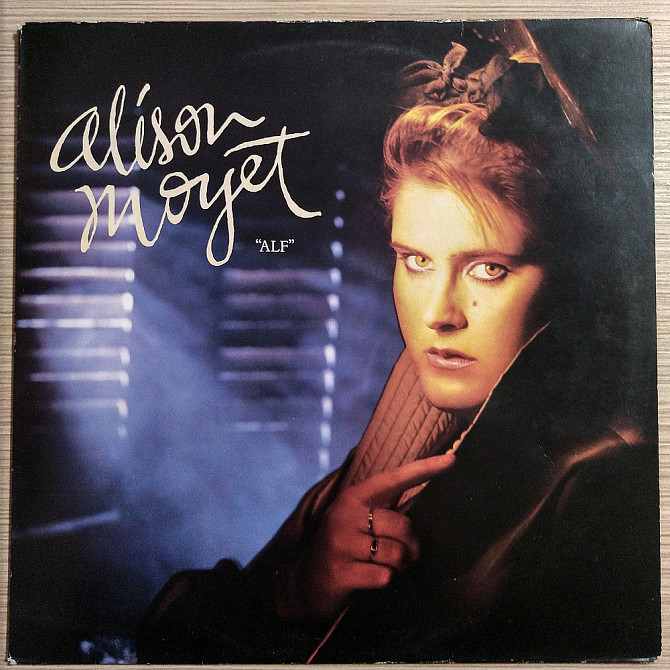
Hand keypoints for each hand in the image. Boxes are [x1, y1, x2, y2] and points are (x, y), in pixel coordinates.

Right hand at [275, 452, 454, 620]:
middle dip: (410, 545)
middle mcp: (345, 516)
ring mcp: (341, 545)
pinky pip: (384, 576)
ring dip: (399, 565)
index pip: (393, 479)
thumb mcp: (353, 519)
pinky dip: (385, 580)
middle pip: (401, 526)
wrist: (303, 583)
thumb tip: (414, 504)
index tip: (451, 460)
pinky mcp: (341, 573)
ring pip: (396, 554)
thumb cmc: (340, 546)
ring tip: (388, 566)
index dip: (423, 469)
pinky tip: (370, 578)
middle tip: (404, 554)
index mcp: (353, 498)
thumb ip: (380, 508)